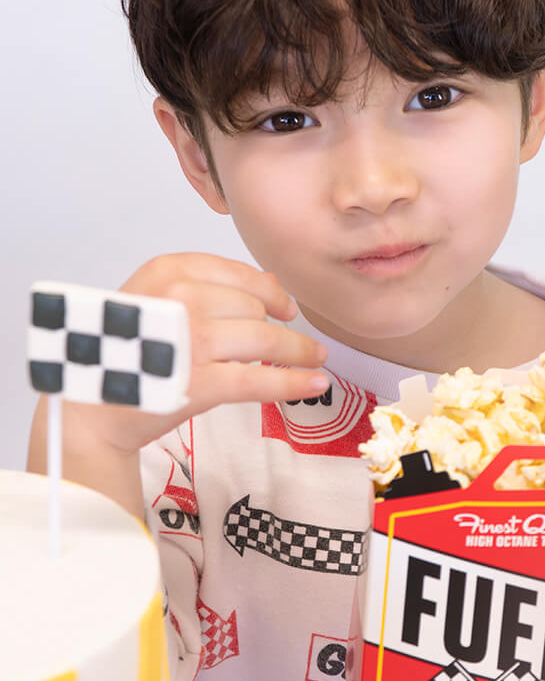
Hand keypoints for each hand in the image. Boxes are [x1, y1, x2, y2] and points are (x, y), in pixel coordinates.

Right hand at [63, 252, 328, 453]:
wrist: (91, 409)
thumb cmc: (126, 355)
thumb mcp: (156, 301)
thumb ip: (208, 287)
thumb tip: (274, 285)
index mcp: (167, 271)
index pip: (238, 274)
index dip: (269, 292)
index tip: (285, 307)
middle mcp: (178, 299)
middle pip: (255, 308)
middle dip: (279, 329)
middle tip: (299, 345)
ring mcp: (190, 341)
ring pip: (265, 338)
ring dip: (298, 351)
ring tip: (316, 360)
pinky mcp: (200, 383)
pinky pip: (261, 379)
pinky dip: (294, 382)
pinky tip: (315, 383)